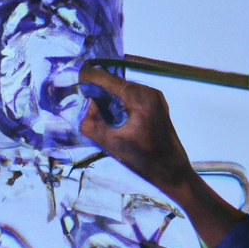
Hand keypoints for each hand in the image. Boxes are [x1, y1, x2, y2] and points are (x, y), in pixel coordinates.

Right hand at [78, 65, 244, 247]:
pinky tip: (111, 112)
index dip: (89, 76)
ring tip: (94, 104)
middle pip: (117, 82)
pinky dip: (121, 99)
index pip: (108, 79)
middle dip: (98, 86)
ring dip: (110, 93)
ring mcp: (156, 97)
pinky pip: (134, 95)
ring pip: (125, 88)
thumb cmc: (143, 160)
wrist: (173, 171)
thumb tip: (89, 105)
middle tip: (81, 93)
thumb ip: (91, 123)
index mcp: (139, 98)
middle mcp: (149, 92)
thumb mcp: (110, 144)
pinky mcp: (158, 104)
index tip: (75, 75)